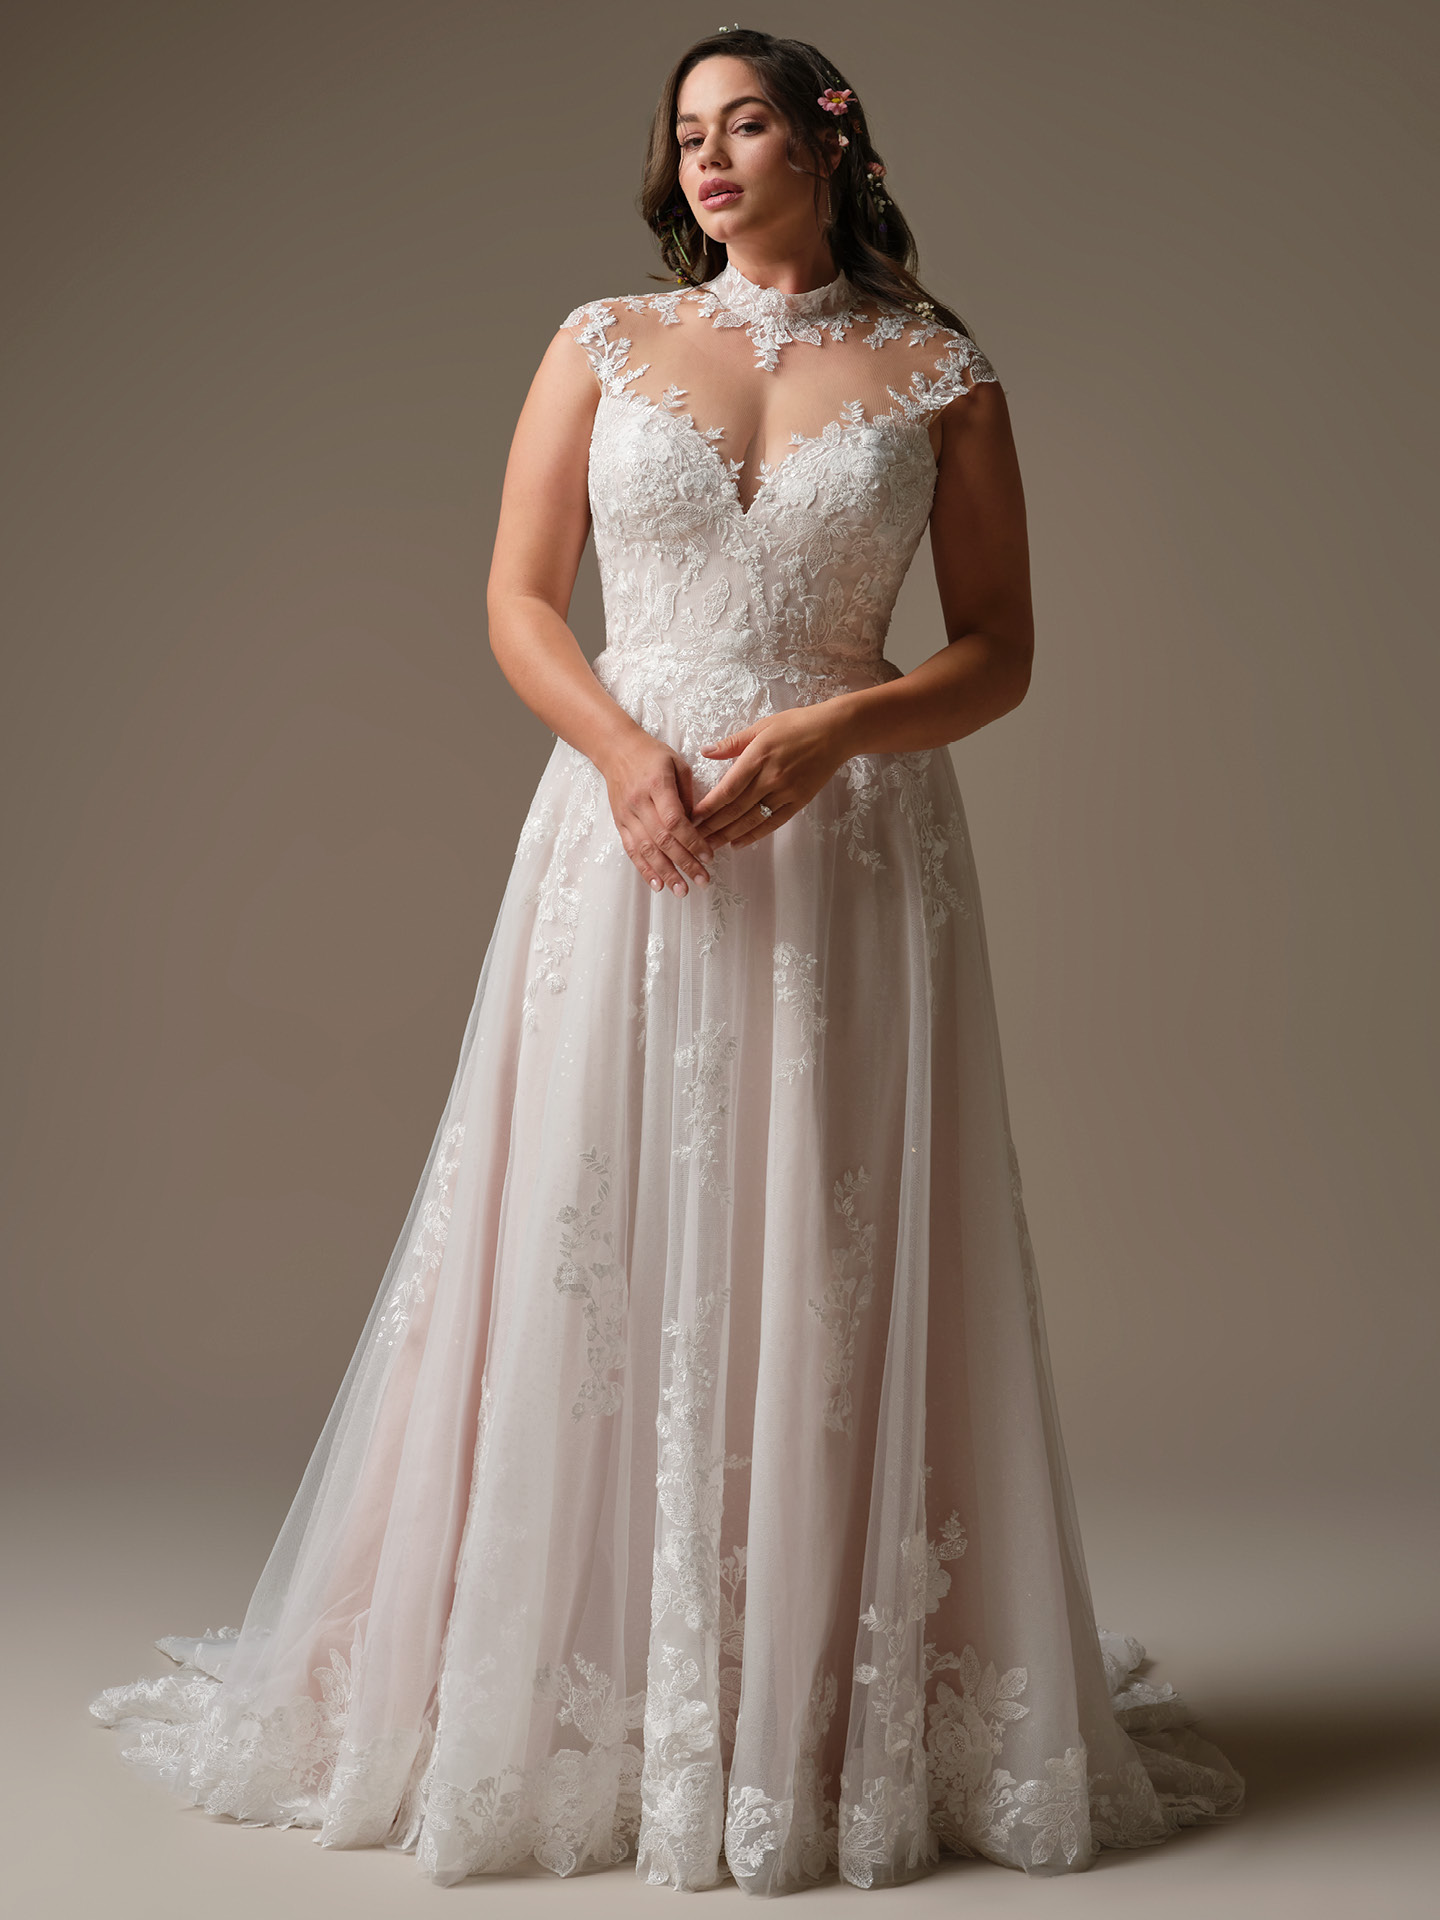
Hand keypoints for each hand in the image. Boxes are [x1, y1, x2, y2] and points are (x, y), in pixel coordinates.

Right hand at [598, 733, 714, 896]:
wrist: (615, 749)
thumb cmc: (651, 754)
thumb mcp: (677, 764)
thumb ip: (688, 794)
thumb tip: (698, 825)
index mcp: (657, 785)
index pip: (675, 820)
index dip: (692, 841)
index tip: (708, 856)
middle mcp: (639, 803)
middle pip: (662, 840)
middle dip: (684, 863)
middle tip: (702, 881)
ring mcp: (627, 815)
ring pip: (646, 850)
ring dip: (665, 873)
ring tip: (681, 890)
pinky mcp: (620, 823)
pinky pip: (632, 850)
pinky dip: (644, 869)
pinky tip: (657, 884)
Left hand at [690, 707, 849, 848]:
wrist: (837, 732)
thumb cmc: (798, 724)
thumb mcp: (762, 726)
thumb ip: (733, 743)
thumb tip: (705, 752)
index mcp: (758, 757)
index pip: (728, 789)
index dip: (709, 807)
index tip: (692, 817)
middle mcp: (771, 778)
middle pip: (736, 809)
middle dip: (713, 826)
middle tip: (693, 839)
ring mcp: (786, 792)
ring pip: (752, 819)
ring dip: (729, 835)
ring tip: (710, 846)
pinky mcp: (799, 801)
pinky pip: (773, 822)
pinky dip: (754, 835)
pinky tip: (738, 843)